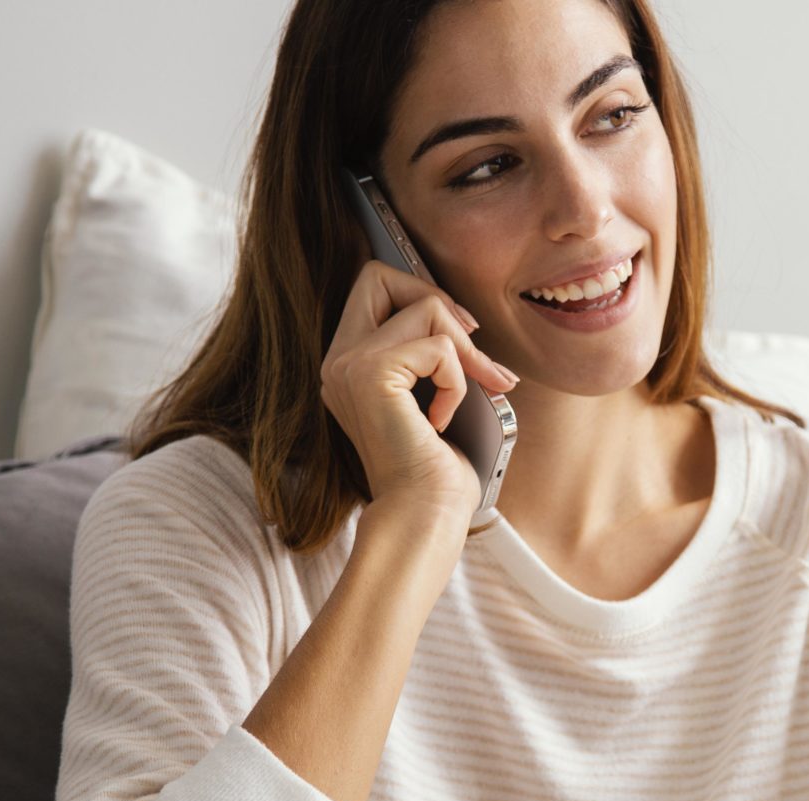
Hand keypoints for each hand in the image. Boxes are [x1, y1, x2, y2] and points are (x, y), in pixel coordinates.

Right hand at [320, 260, 518, 522]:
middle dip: (437, 302)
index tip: (460, 335)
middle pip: (381, 276)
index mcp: (347, 364)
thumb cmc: (436, 472)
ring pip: (425, 307)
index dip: (418, 294)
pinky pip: (439, 348)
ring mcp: (348, 366)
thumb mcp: (432, 396)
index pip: (372, 285)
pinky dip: (458, 382)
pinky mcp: (371, 375)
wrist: (423, 517)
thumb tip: (464, 318)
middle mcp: (337, 360)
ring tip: (469, 396)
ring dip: (464, 353)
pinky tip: (441, 420)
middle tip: (471, 350)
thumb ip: (429, 354)